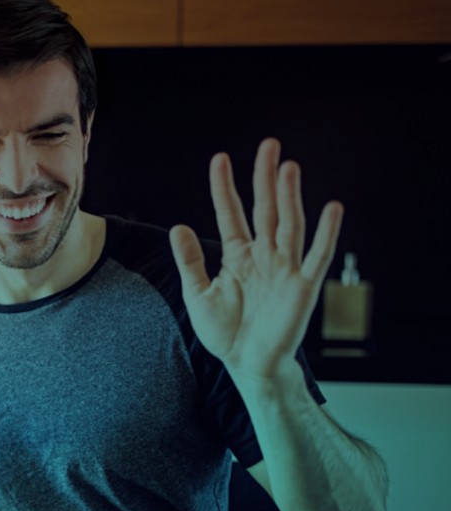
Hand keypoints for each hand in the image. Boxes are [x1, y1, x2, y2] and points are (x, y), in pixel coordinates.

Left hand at [169, 138, 342, 380]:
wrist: (246, 364)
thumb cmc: (225, 332)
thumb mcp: (198, 294)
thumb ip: (190, 261)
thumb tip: (178, 227)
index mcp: (237, 256)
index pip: (231, 213)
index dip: (225, 187)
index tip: (220, 159)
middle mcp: (263, 256)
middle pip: (265, 209)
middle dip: (266, 178)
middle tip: (268, 145)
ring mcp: (285, 268)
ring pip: (289, 224)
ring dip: (290, 196)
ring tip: (289, 167)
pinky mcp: (303, 286)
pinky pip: (317, 255)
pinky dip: (326, 232)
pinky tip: (331, 208)